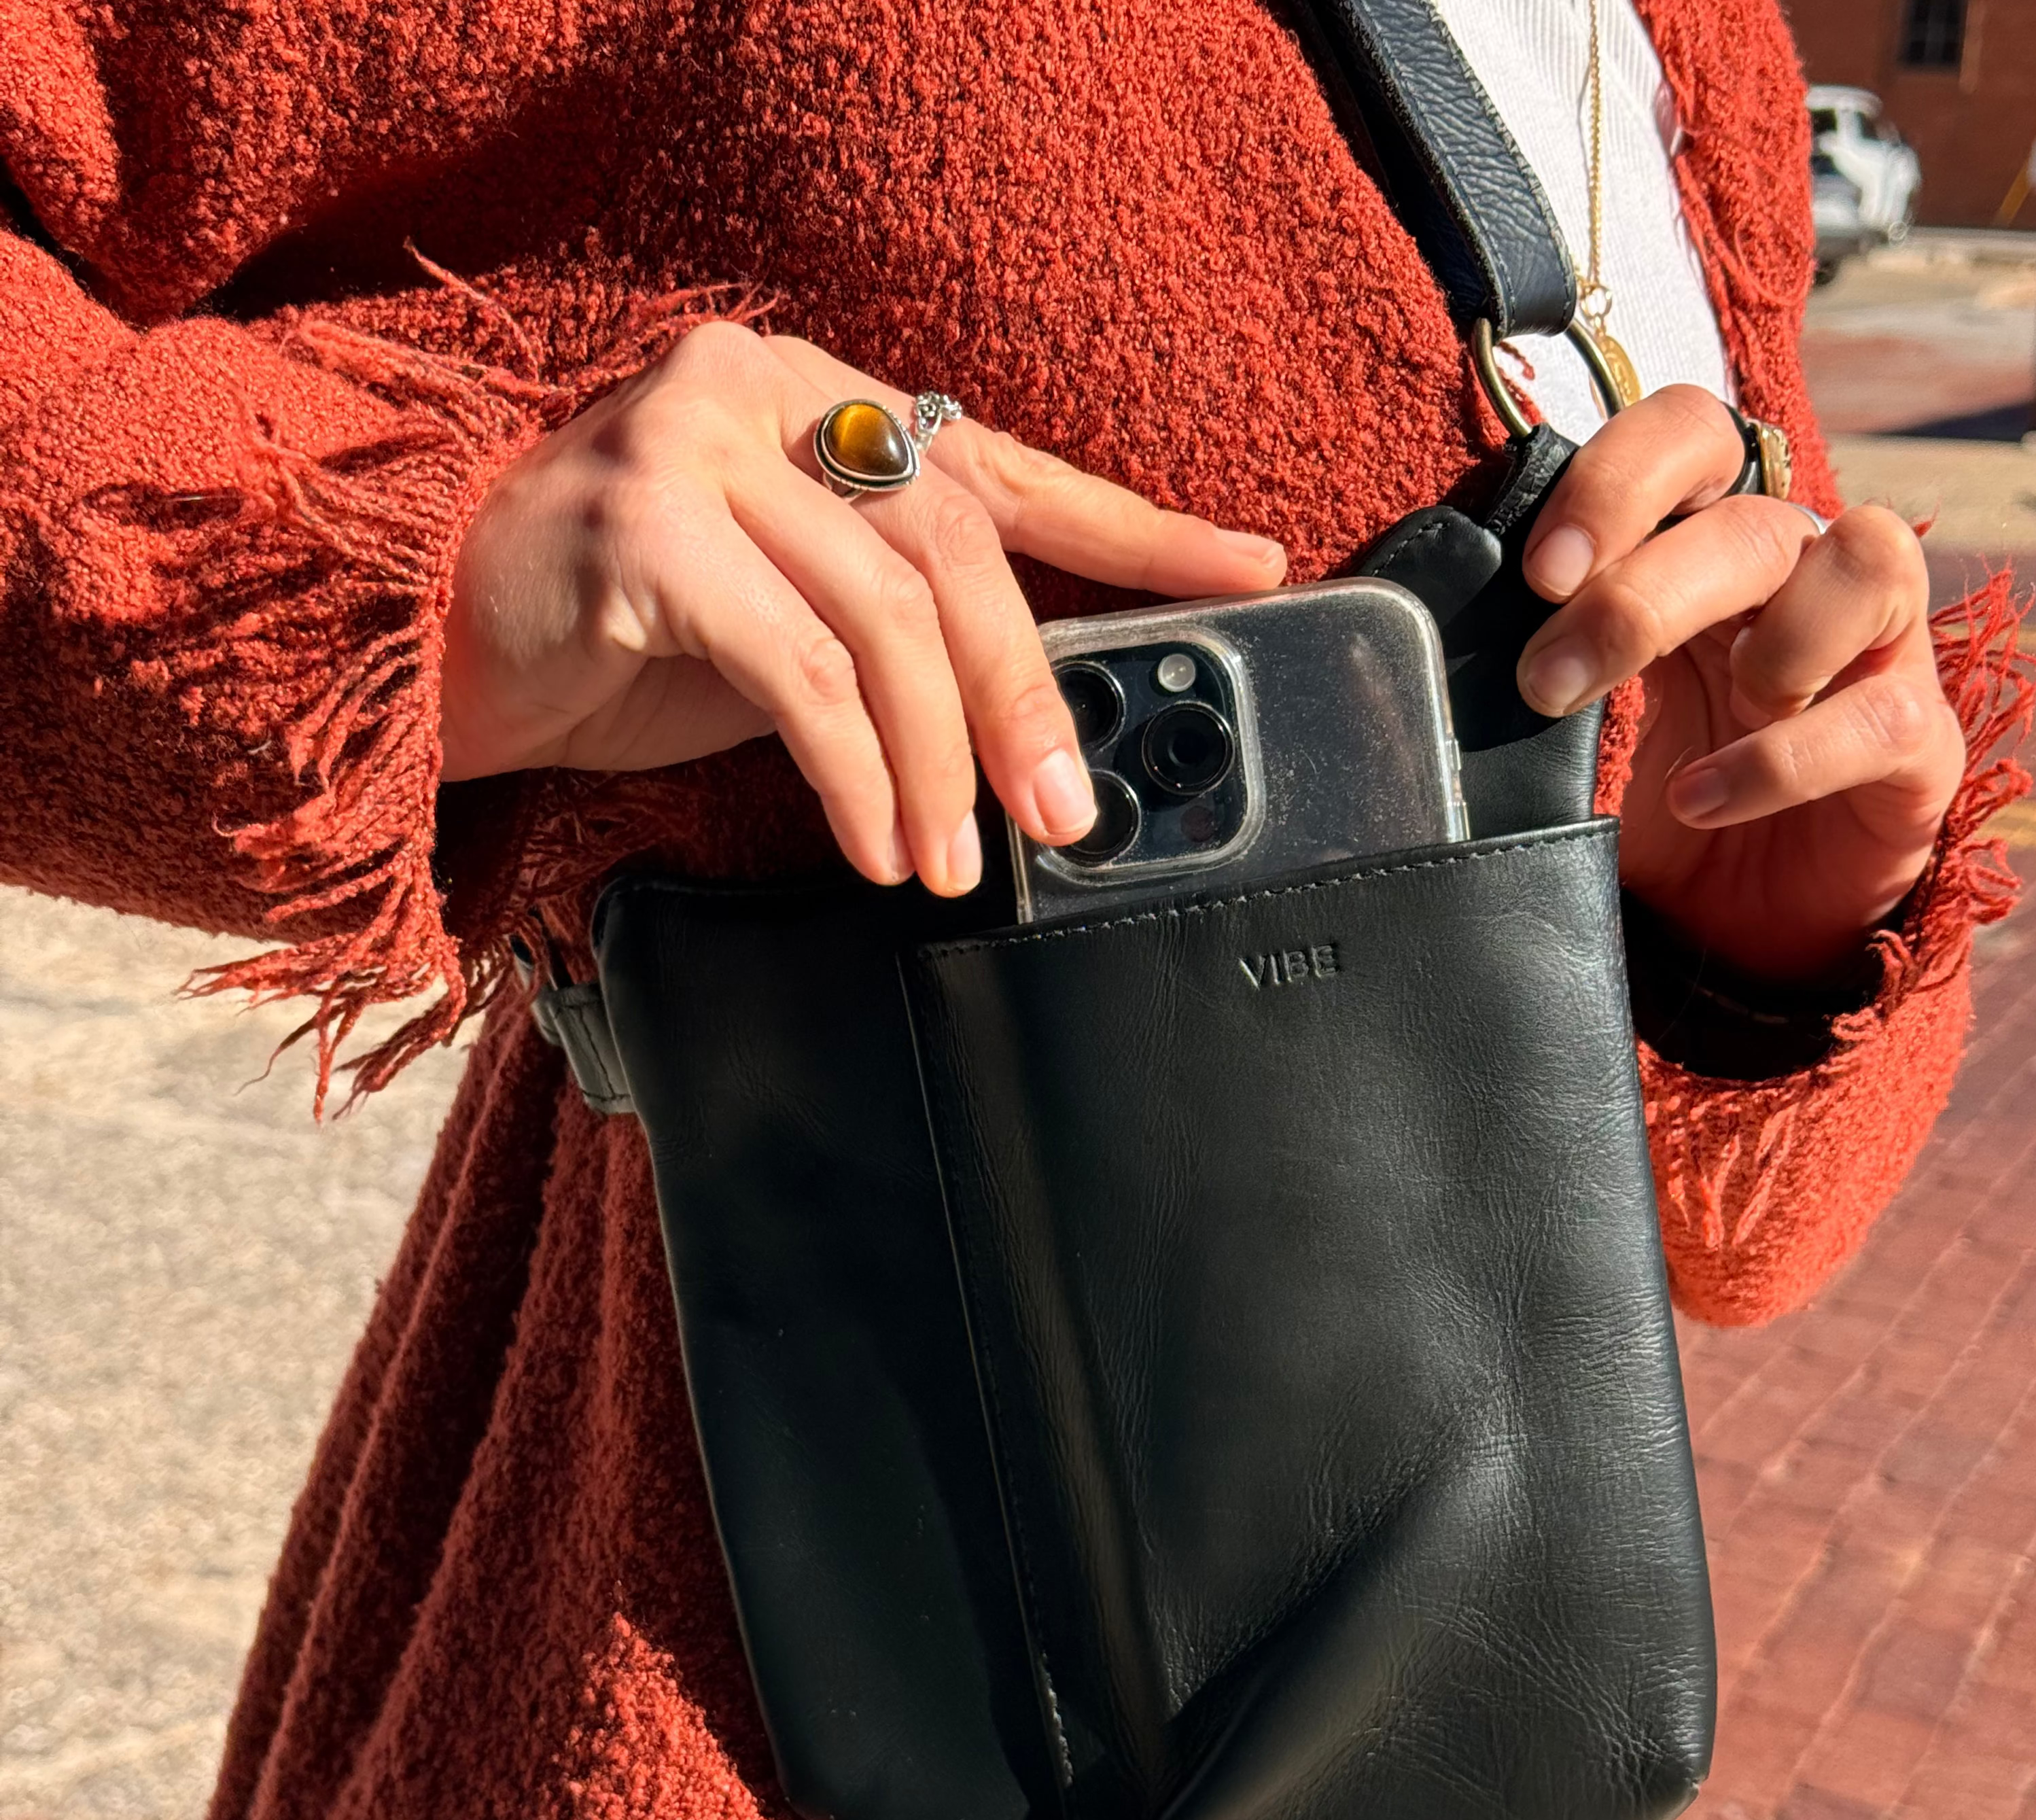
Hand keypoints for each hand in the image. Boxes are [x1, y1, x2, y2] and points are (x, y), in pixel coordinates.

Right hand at [439, 323, 1287, 894]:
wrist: (436, 647)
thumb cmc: (623, 636)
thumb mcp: (789, 621)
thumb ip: (895, 630)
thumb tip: (1034, 721)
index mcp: (821, 400)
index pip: (1003, 466)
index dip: (1134, 526)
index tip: (1250, 569)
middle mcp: (764, 392)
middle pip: (953, 549)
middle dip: (1024, 696)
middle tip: (1062, 814)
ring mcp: (694, 442)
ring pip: (881, 614)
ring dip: (938, 759)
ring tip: (956, 862)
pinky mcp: (639, 524)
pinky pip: (793, 668)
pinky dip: (853, 770)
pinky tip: (878, 842)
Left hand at [1514, 385, 1962, 983]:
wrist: (1737, 913)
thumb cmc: (1654, 787)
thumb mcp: (1583, 721)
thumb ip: (1539, 663)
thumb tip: (1427, 660)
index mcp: (1705, 542)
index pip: (1687, 436)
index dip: (1617, 481)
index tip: (1537, 573)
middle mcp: (1798, 571)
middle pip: (1749, 516)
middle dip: (1640, 595)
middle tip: (1549, 679)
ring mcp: (1874, 645)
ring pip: (1860, 558)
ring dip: (1766, 642)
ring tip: (1695, 727)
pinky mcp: (1917, 737)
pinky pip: (1877, 714)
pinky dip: (1780, 761)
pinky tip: (1703, 800)